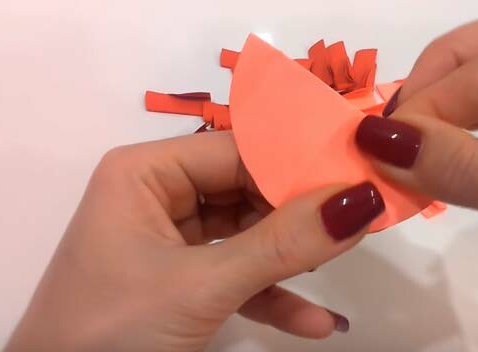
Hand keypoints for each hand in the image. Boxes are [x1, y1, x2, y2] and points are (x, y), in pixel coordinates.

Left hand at [5, 131, 384, 350]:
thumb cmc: (112, 330)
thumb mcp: (202, 285)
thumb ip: (283, 245)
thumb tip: (361, 200)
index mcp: (144, 173)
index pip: (236, 148)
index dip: (298, 159)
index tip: (360, 170)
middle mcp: (156, 196)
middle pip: (246, 188)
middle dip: (301, 210)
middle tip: (365, 214)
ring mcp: (168, 242)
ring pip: (246, 235)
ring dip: (292, 256)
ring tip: (349, 254)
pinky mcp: (177, 284)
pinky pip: (235, 278)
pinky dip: (270, 296)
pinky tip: (315, 322)